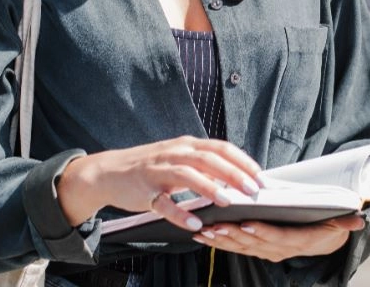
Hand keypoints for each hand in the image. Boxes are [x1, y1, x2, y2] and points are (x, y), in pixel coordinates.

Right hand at [58, 136, 263, 231]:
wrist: (109, 172)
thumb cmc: (151, 167)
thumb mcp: (180, 160)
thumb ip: (204, 167)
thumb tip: (236, 178)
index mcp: (187, 145)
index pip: (221, 148)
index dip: (243, 161)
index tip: (261, 176)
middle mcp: (175, 153)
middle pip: (209, 159)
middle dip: (234, 174)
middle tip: (253, 190)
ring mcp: (158, 171)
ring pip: (188, 175)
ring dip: (209, 188)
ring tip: (227, 202)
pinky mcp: (145, 191)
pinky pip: (164, 203)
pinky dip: (180, 213)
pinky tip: (195, 223)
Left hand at [193, 215, 365, 260]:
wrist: (323, 243)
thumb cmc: (327, 227)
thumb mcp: (339, 224)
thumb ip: (346, 222)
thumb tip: (361, 217)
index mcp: (298, 241)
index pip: (277, 237)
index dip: (262, 232)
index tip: (247, 224)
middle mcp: (279, 250)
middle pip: (253, 243)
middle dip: (231, 235)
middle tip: (213, 226)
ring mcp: (267, 251)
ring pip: (240, 247)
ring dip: (220, 239)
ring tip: (203, 230)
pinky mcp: (257, 249)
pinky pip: (236, 247)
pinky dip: (219, 241)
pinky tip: (203, 234)